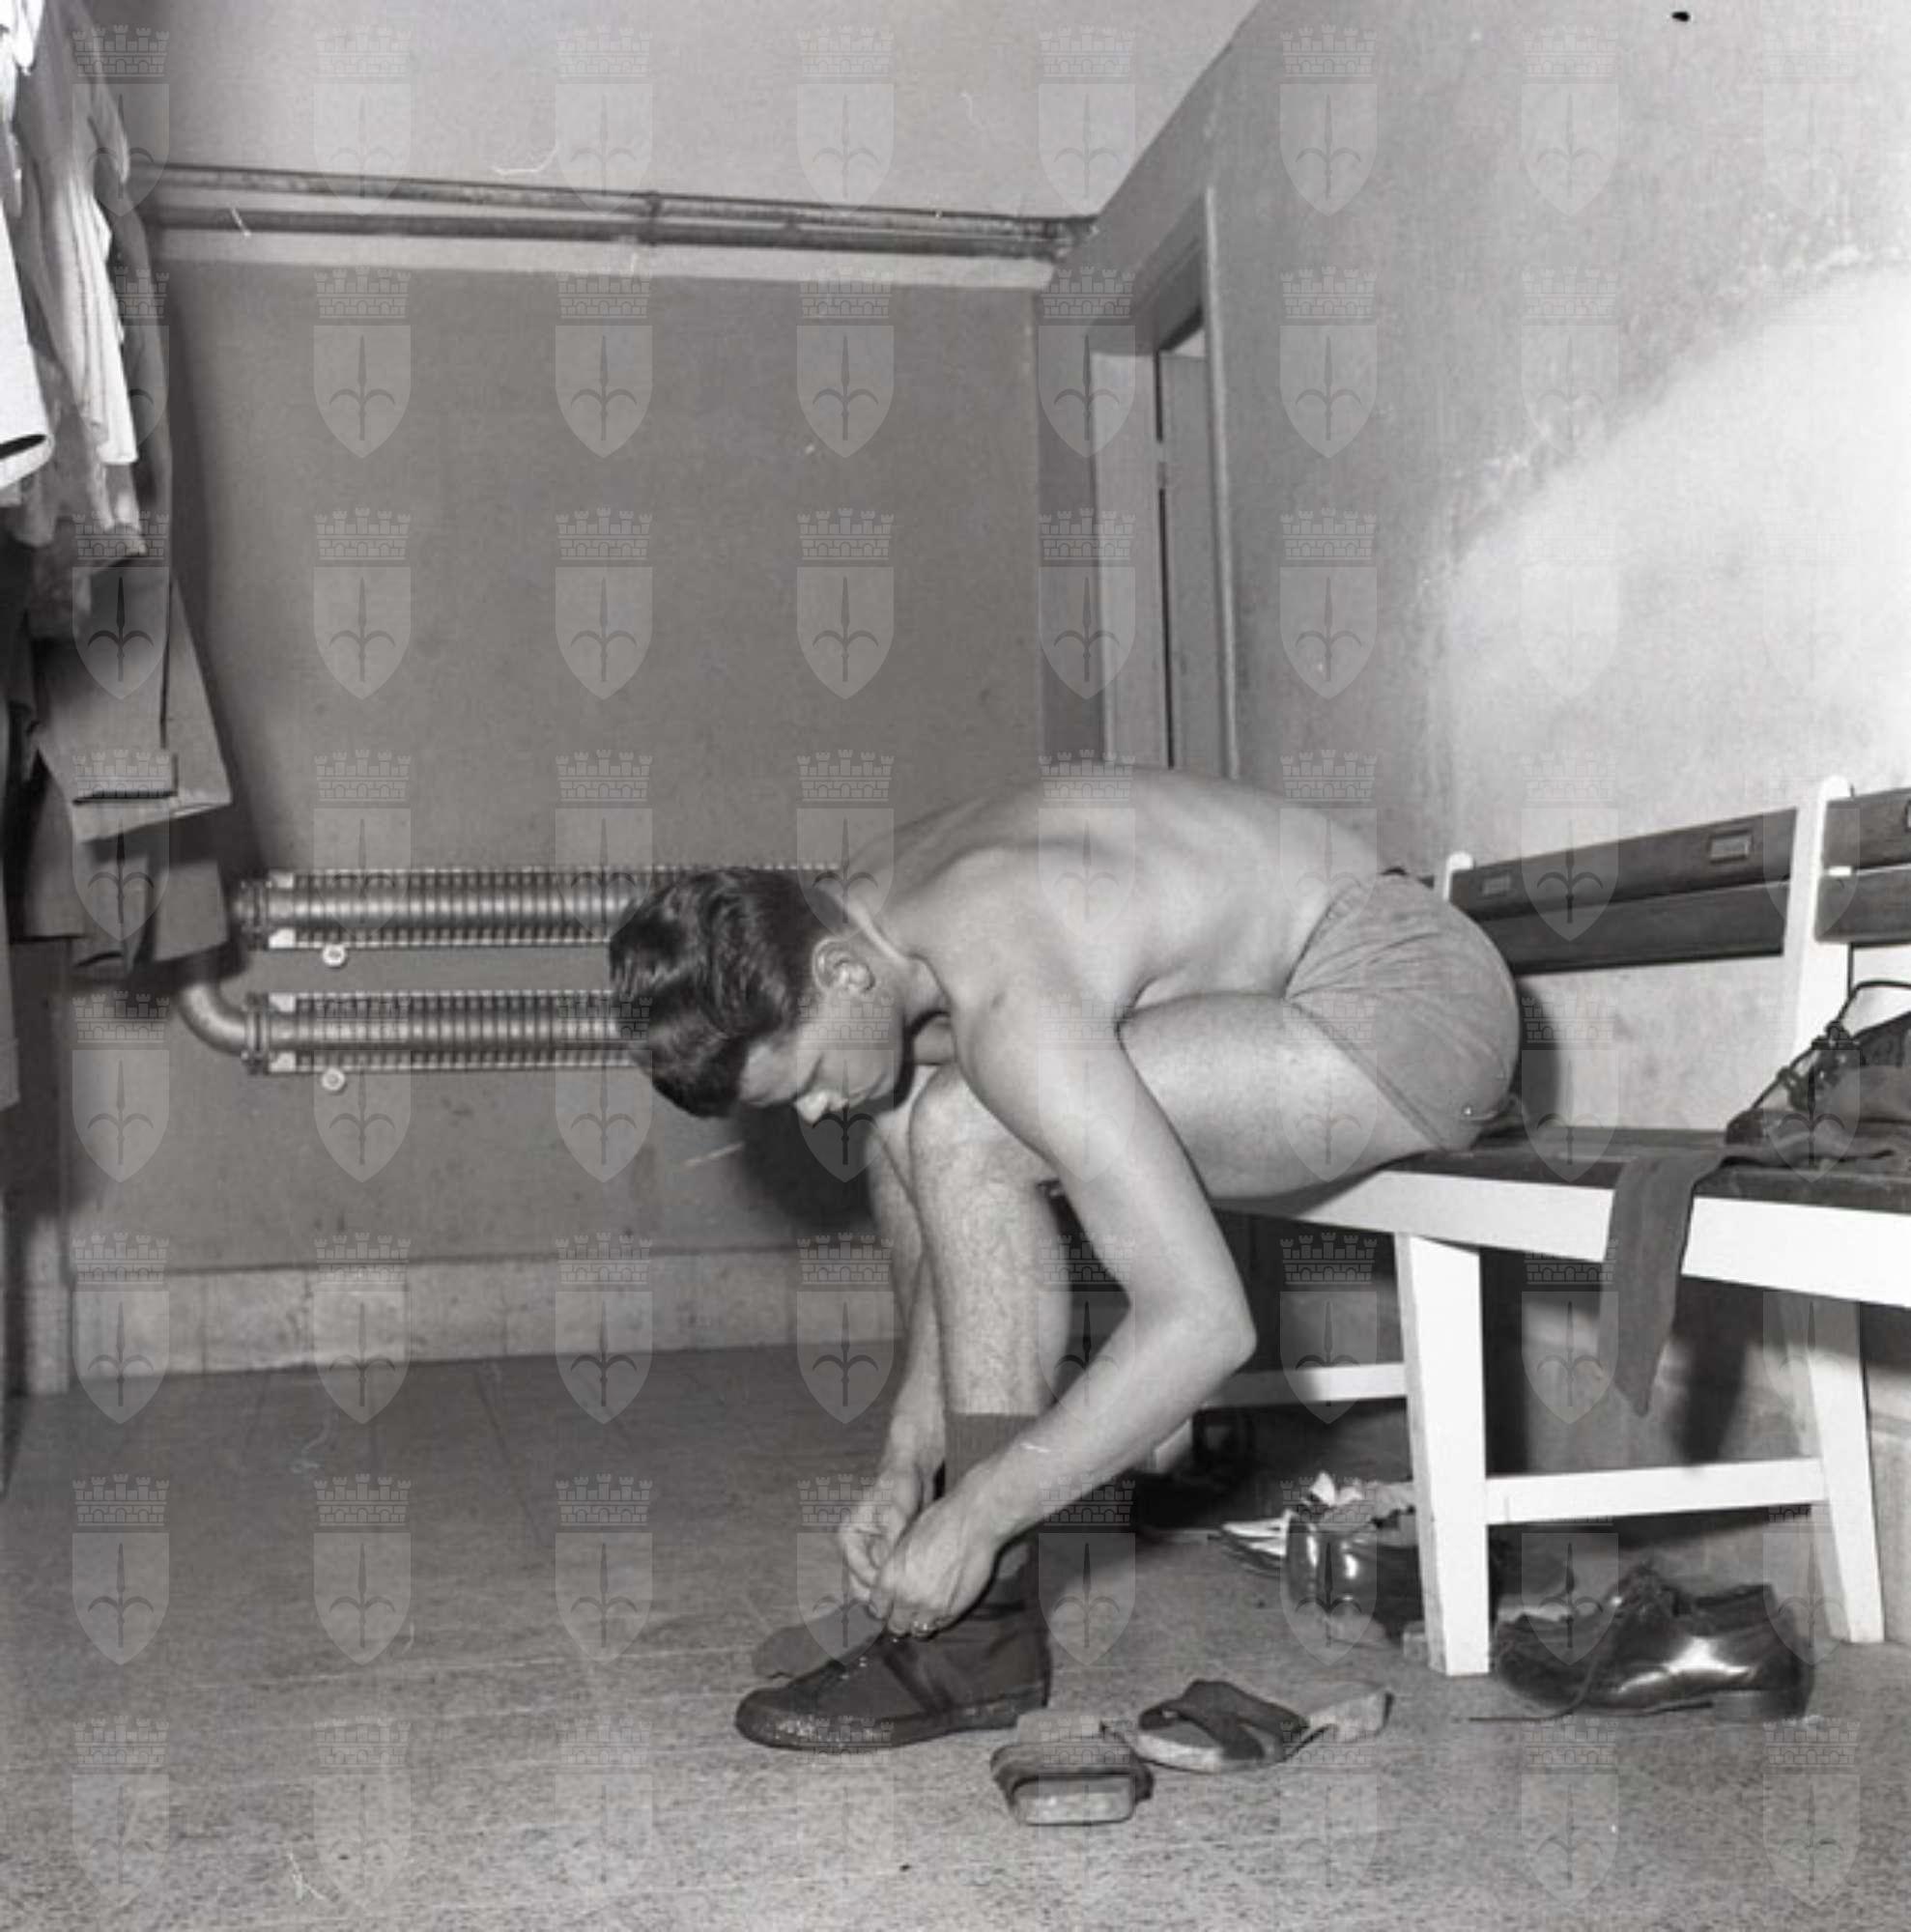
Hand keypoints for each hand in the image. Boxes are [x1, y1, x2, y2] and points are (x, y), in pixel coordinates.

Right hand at [838, 1460, 928, 1599]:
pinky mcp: (885, 1556)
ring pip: (874, 1587)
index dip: (879, 1587)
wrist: (911, 1471)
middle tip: (906, 1604)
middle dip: (881, 1597)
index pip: (860, 1574)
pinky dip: (898, 1585)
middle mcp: (855, 1550)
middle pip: (862, 1586)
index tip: (901, 1593)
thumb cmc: (898, 1487)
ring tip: (912, 1599)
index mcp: (848, 1539)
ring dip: (890, 1594)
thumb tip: (886, 1574)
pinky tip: (916, 1588)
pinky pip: (888, 1579)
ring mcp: (870, 1554)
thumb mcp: (895, 1513)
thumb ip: (889, 1543)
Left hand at [866, 1492, 1001, 1637]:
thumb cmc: (938, 1522)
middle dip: (898, 1618)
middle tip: (905, 1610)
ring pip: (918, 1631)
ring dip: (919, 1622)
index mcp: (890, 1579)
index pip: (877, 1609)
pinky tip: (941, 1605)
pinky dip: (939, 1619)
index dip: (882, 1607)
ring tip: (924, 1610)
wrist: (971, 1523)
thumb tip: (893, 1581)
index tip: (887, 1604)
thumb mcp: (905, 1541)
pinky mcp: (955, 1611)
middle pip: (895, 1626)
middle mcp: (907, 1598)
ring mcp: (932, 1608)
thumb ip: (896, 1569)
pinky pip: (941, 1625)